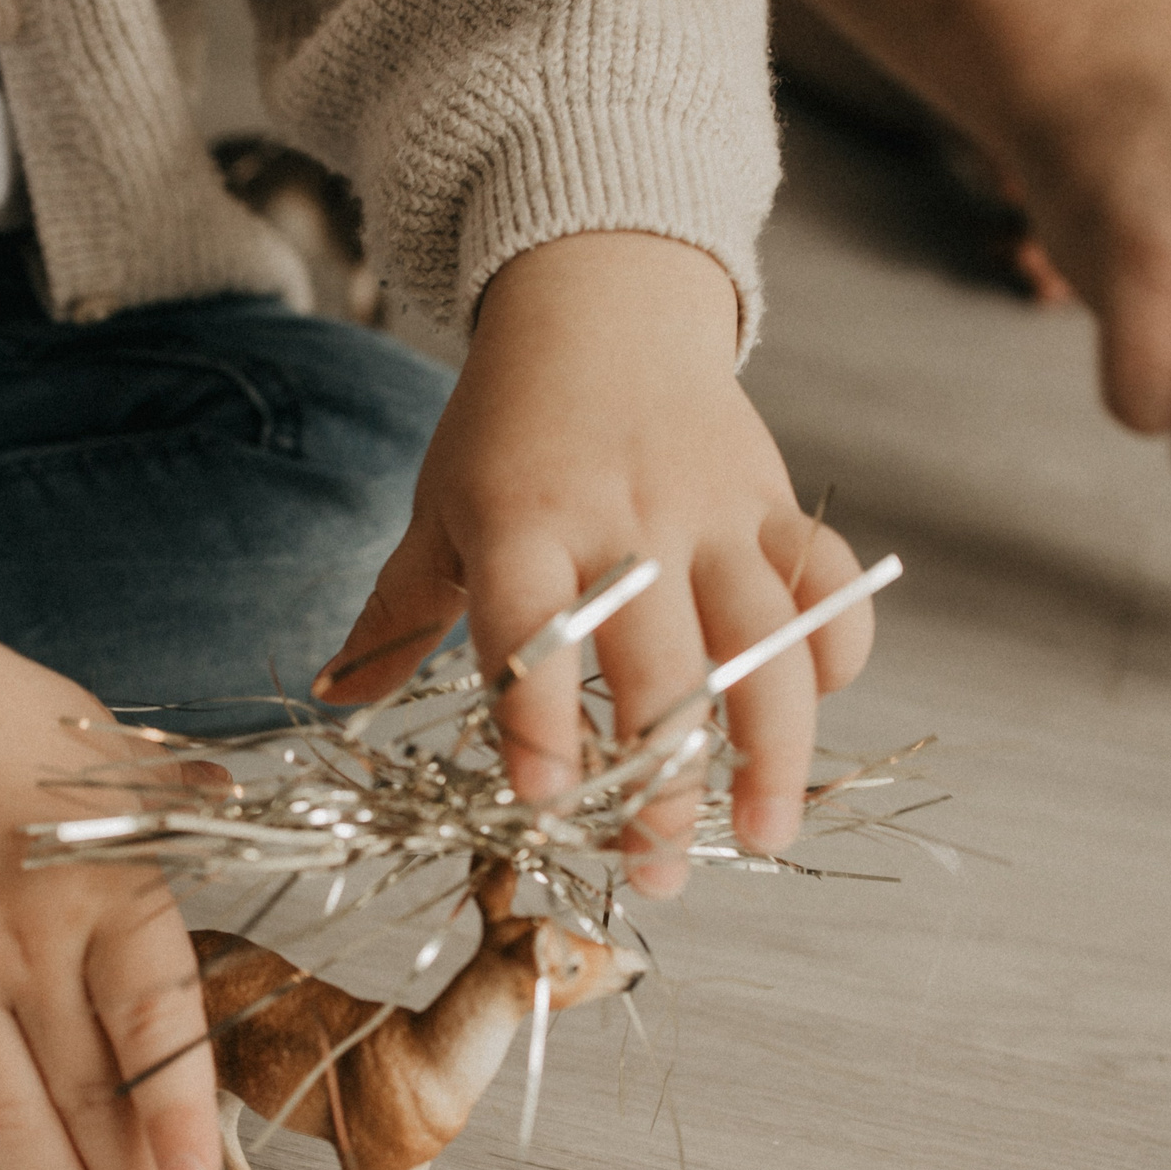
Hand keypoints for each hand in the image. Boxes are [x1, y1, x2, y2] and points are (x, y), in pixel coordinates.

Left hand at [312, 232, 873, 893]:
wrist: (601, 301)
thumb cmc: (508, 425)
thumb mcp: (438, 508)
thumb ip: (398, 612)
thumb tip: (333, 695)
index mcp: (523, 520)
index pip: (535, 627)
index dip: (540, 717)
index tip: (547, 802)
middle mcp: (625, 518)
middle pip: (659, 662)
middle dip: (661, 779)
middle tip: (652, 868)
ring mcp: (711, 509)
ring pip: (765, 638)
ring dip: (773, 747)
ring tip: (765, 837)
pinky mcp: (773, 499)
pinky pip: (827, 581)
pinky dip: (837, 647)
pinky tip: (815, 708)